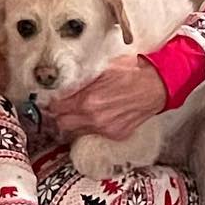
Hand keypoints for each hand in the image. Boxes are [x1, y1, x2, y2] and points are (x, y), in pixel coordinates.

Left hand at [43, 54, 166, 141]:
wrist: (156, 85)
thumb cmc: (132, 72)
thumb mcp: (101, 68)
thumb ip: (80, 79)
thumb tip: (63, 83)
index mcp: (88, 100)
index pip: (57, 108)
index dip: (50, 104)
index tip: (48, 101)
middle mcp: (95, 118)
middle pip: (62, 125)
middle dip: (57, 117)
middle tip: (57, 109)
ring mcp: (106, 129)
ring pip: (76, 133)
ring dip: (72, 124)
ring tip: (73, 114)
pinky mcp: (116, 135)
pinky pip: (94, 135)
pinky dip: (89, 128)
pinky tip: (93, 118)